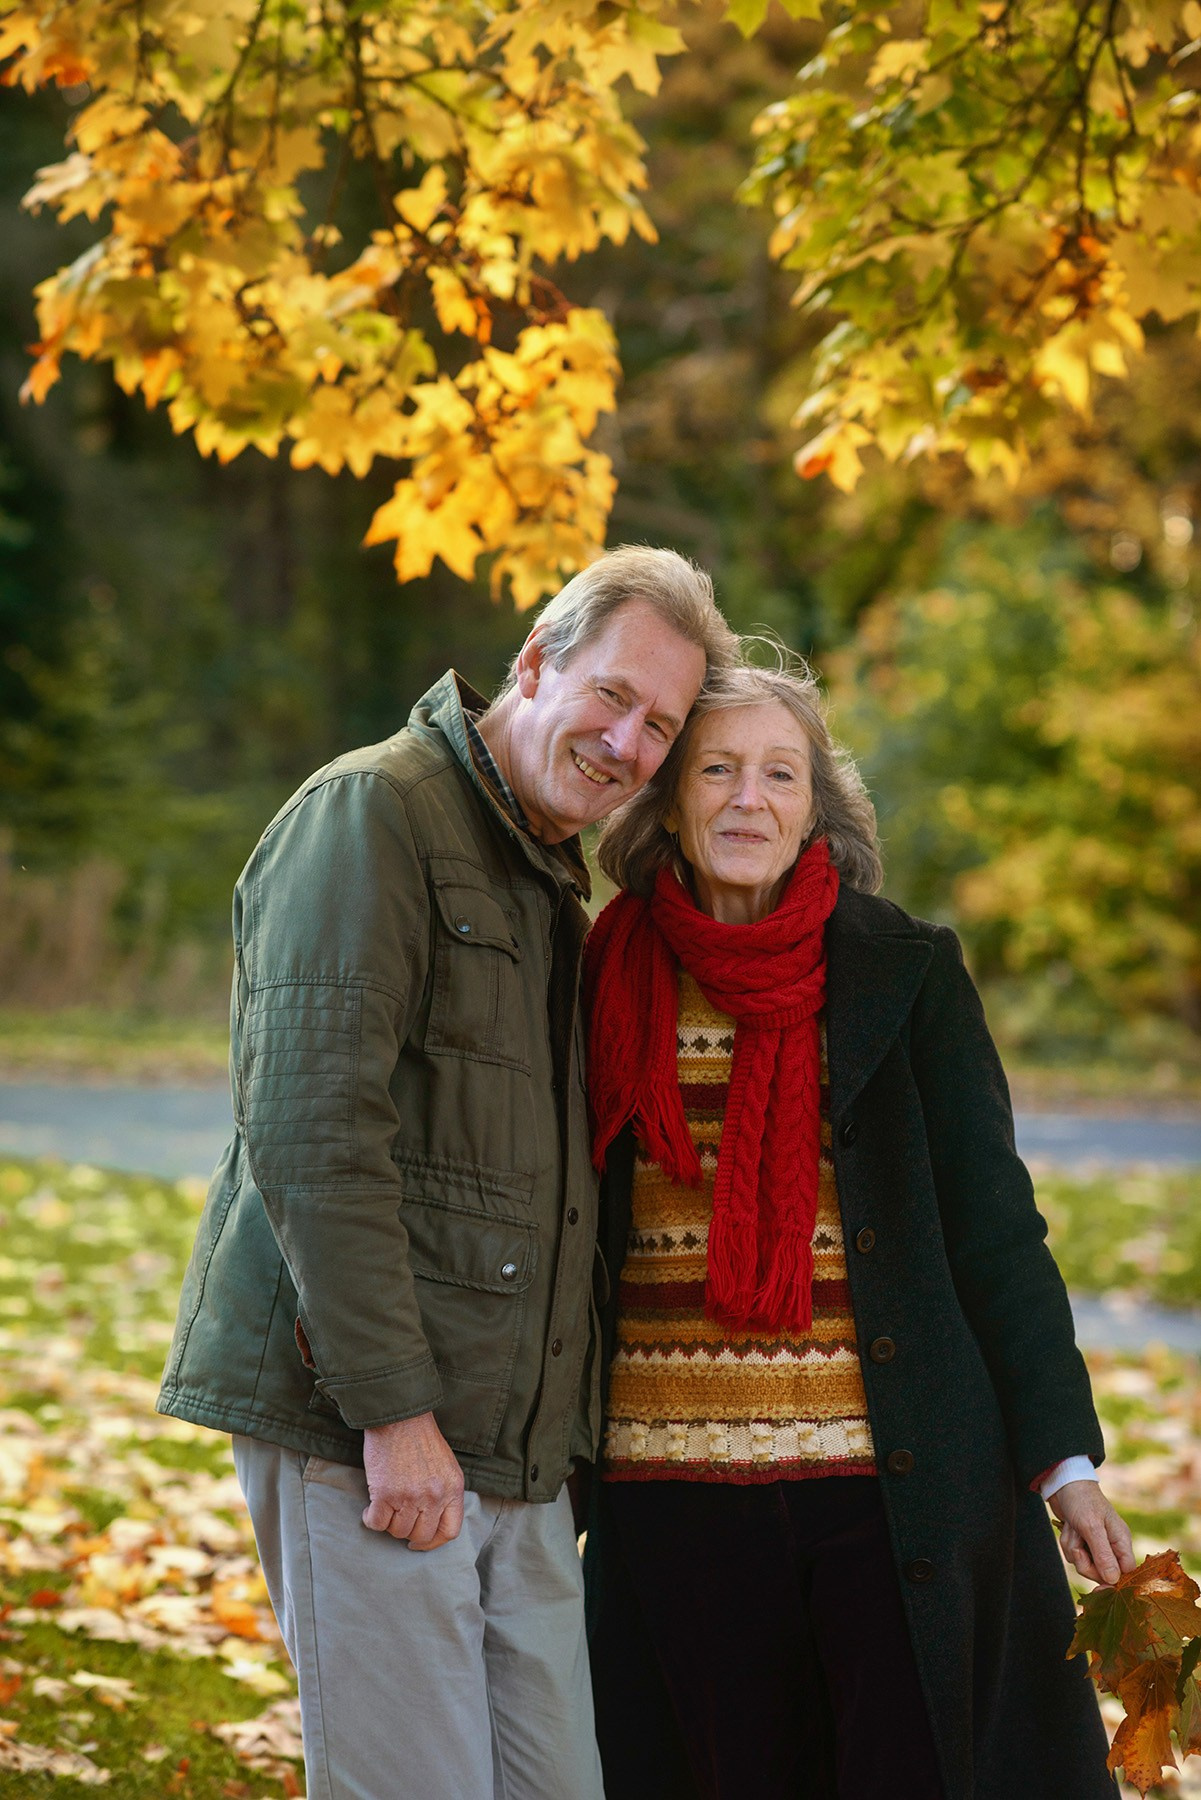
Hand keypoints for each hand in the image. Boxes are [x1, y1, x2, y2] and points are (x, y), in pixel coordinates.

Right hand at [361, 1412, 463, 1550]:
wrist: (399, 1416)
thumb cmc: (421, 1438)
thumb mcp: (446, 1465)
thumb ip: (444, 1493)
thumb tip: (432, 1520)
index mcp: (453, 1488)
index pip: (450, 1531)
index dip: (433, 1542)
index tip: (420, 1542)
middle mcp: (434, 1496)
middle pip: (421, 1535)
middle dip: (408, 1532)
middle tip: (399, 1519)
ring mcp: (409, 1496)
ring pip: (398, 1531)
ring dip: (389, 1523)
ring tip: (386, 1508)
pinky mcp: (385, 1494)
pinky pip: (377, 1523)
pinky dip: (371, 1520)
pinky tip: (370, 1510)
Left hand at [1050, 1481, 1135, 1585]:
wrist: (1063, 1483)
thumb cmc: (1081, 1500)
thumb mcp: (1092, 1527)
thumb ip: (1103, 1554)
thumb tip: (1114, 1580)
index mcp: (1121, 1540)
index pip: (1126, 1572)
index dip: (1113, 1582)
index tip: (1098, 1588)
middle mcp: (1111, 1544)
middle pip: (1102, 1573)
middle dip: (1085, 1562)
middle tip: (1078, 1546)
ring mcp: (1096, 1544)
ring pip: (1085, 1564)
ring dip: (1073, 1548)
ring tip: (1073, 1529)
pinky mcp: (1083, 1542)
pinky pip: (1074, 1555)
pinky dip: (1067, 1543)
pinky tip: (1068, 1528)